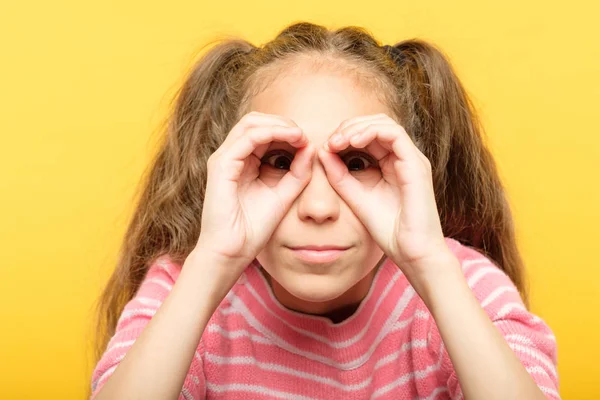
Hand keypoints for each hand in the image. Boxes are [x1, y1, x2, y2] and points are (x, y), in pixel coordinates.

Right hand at [196, 111, 314, 273]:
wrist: (232, 251)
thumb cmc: (252, 229)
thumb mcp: (283, 195)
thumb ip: (297, 172)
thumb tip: (312, 147)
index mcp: (243, 162)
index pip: (263, 132)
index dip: (287, 131)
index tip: (309, 141)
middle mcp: (231, 156)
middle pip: (256, 121)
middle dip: (283, 123)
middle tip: (304, 134)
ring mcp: (224, 158)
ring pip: (251, 123)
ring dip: (279, 125)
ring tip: (299, 135)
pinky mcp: (221, 165)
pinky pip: (247, 138)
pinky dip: (271, 133)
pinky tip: (290, 139)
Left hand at [317, 113, 452, 282]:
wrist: (411, 252)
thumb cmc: (389, 230)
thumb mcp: (355, 197)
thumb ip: (340, 175)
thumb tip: (322, 151)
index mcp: (392, 164)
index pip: (369, 135)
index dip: (346, 134)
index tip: (326, 147)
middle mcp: (404, 158)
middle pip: (376, 123)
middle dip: (350, 127)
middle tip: (330, 141)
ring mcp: (412, 159)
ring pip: (385, 123)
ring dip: (358, 127)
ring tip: (338, 140)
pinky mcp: (416, 164)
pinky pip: (394, 134)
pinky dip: (371, 132)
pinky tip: (352, 142)